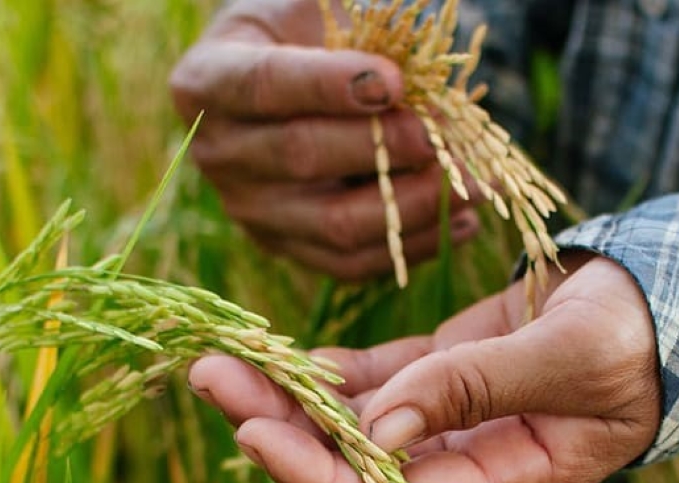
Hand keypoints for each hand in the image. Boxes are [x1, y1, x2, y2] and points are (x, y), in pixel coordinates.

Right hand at [169, 0, 480, 280]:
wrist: (284, 82)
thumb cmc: (303, 34)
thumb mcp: (314, 9)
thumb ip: (356, 31)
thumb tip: (415, 76)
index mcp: (206, 81)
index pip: (263, 85)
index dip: (328, 85)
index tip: (394, 80)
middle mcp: (217, 152)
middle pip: (301, 157)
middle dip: (384, 147)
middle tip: (443, 134)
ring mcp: (249, 209)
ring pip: (334, 224)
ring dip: (413, 205)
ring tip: (472, 182)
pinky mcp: (285, 246)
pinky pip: (351, 262)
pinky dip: (414, 245)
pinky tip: (462, 219)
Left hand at [188, 253, 661, 482]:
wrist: (666, 296)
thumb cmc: (641, 334)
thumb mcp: (571, 358)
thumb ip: (476, 390)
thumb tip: (379, 432)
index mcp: (508, 477)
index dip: (320, 476)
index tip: (253, 432)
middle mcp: (467, 459)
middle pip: (355, 461)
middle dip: (280, 426)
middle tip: (210, 378)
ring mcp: (451, 417)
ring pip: (355, 418)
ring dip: (288, 394)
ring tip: (221, 359)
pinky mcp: (444, 372)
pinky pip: (373, 380)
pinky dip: (326, 370)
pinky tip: (279, 356)